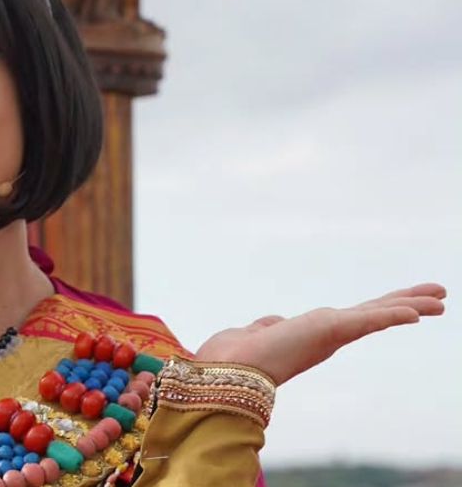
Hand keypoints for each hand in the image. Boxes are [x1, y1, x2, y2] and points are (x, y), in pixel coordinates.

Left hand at [194, 283, 446, 384]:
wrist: (226, 369)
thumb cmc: (234, 356)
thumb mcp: (255, 333)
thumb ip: (267, 327)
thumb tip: (272, 324)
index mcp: (313, 334)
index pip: (356, 317)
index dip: (381, 309)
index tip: (405, 305)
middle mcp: (326, 334)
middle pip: (375, 313)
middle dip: (407, 304)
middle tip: (440, 297)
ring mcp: (330, 334)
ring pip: (378, 315)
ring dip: (410, 304)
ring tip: (440, 299)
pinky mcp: (329, 331)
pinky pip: (368, 320)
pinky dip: (391, 314)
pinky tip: (415, 312)